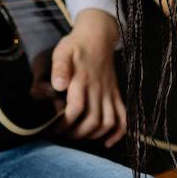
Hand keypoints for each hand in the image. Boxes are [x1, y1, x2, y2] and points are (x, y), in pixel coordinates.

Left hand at [50, 8, 126, 145]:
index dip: (64, 123)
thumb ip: (60, 67)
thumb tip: (58, 86)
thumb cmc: (76, 45)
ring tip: (80, 137)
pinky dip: (118, 133)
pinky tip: (107, 142)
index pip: (76, 108)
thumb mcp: (63, 51)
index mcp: (82, 79)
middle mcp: (98, 88)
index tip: (54, 128)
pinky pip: (123, 117)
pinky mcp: (116, 94)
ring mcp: (109, 92)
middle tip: (63, 136)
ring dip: (94, 135)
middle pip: (92, 120)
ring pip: (108, 121)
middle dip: (77, 134)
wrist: (98, 35)